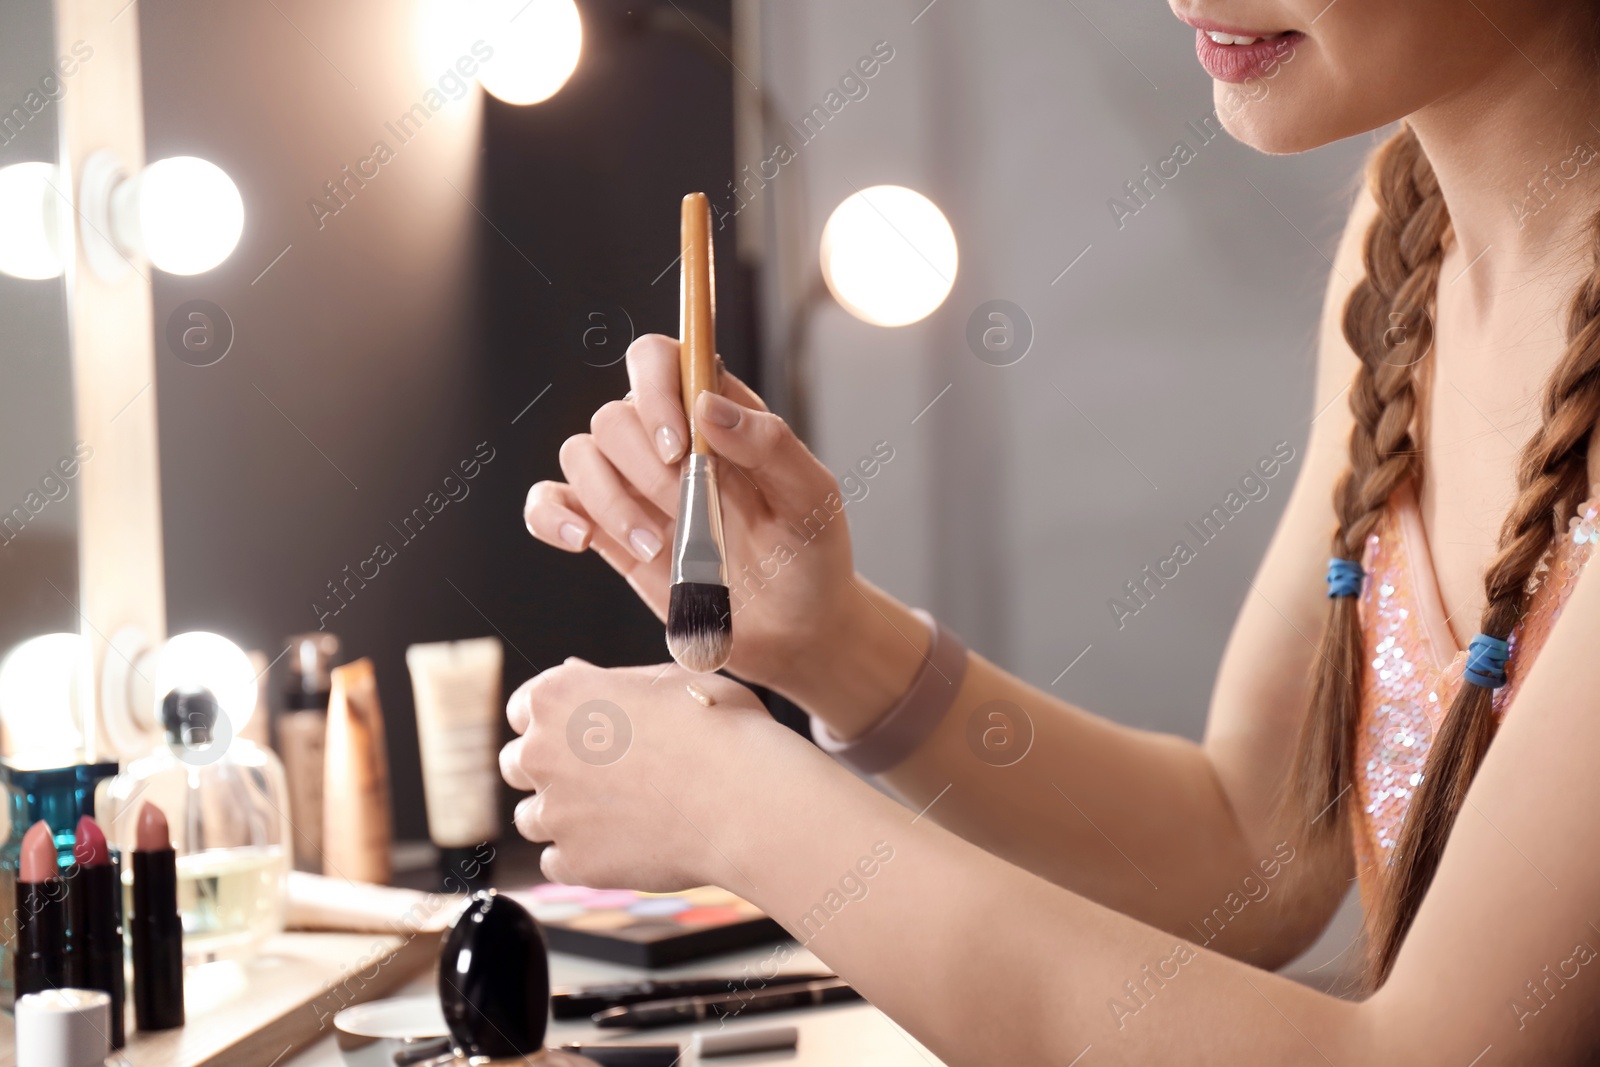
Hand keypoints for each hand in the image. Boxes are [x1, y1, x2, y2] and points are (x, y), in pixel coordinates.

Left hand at [499, 659, 803, 891]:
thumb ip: (611, 682)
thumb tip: (581, 677)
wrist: (748, 799)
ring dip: (566, 816)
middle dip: (553, 769)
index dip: (556, 721)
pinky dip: (584, 857)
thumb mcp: (669, 679)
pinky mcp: (573, 862)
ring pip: (534, 818)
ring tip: (623, 813)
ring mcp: (554, 812)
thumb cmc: (722, 730)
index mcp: (559, 695)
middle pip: (518, 764)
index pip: (523, 709)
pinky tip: (626, 844)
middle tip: (606, 776)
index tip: (583, 733)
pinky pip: (557, 862)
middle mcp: (541, 751)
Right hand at [522, 335, 856, 696]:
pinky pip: (550, 501)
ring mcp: (632, 485)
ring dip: (609, 500)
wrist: (795, 629)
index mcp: (715, 412)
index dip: (654, 389)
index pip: (658, 359)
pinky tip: (581, 540)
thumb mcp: (811, 495)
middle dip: (645, 468)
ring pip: (579, 455)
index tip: (680, 446)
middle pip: (614, 416)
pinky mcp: (607, 531)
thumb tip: (708, 404)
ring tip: (657, 547)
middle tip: (688, 510)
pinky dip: (552, 515)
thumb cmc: (810, 552)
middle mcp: (666, 440)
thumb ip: (769, 443)